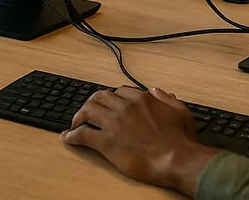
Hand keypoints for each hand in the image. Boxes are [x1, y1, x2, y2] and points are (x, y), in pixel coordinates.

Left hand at [61, 87, 215, 195]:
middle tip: (87, 110)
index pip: (119, 91)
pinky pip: (83, 134)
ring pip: (88, 111)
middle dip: (91, 102)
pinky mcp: (105, 142)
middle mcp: (124, 107)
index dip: (111, 96)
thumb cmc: (180, 140)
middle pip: (100, 97)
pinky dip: (72, 135)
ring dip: (79, 115)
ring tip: (75, 122)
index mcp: (141, 100)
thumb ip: (167, 99)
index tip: (108, 103)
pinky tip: (68, 138)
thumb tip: (157, 91)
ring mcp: (113, 124)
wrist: (176, 159)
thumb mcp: (181, 111)